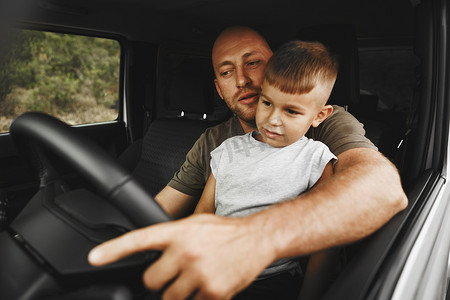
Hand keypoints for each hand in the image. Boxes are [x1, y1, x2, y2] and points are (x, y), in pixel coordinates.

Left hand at [88, 214, 275, 299]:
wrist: (256, 239)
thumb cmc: (224, 231)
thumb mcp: (195, 223)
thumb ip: (172, 237)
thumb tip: (151, 254)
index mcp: (178, 232)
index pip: (139, 240)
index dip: (113, 250)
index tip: (94, 258)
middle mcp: (186, 252)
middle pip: (151, 281)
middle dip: (159, 281)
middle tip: (174, 273)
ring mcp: (199, 274)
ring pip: (170, 298)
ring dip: (178, 292)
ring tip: (195, 277)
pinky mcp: (213, 293)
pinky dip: (197, 299)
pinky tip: (209, 283)